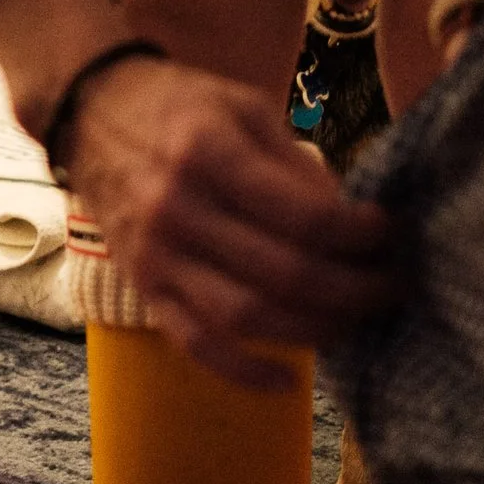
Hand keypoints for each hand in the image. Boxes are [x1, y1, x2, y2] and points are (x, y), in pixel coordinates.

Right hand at [0, 0, 397, 388]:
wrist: (90, 111)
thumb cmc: (178, 105)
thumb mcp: (244, 107)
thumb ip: (297, 165)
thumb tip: (352, 222)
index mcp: (211, 154)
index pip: (307, 217)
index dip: (362, 236)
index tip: (391, 234)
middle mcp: (180, 209)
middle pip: (287, 274)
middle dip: (355, 291)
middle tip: (392, 287)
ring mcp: (157, 255)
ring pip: (249, 318)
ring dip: (316, 331)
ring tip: (356, 323)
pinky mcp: (143, 285)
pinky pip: (196, 344)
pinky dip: (244, 371)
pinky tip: (289, 378)